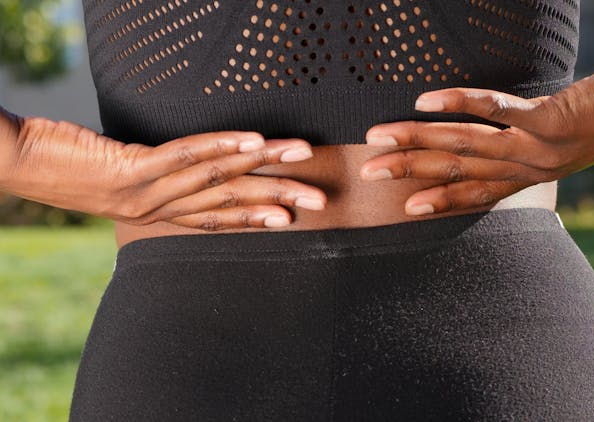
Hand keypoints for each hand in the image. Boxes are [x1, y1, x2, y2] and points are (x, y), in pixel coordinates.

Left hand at [0, 112, 326, 228]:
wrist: (17, 163)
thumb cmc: (65, 164)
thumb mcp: (117, 176)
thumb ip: (155, 177)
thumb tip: (187, 166)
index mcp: (155, 213)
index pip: (216, 217)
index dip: (257, 217)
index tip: (291, 217)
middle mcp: (156, 209)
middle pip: (228, 203)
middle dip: (276, 200)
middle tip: (317, 200)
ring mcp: (145, 191)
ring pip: (216, 179)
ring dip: (263, 166)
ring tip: (299, 155)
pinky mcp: (131, 166)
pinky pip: (185, 157)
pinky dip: (223, 148)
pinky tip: (253, 141)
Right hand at [359, 62, 593, 215]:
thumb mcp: (559, 144)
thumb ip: (524, 146)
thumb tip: (493, 136)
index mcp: (527, 177)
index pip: (472, 194)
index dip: (436, 201)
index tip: (403, 207)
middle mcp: (526, 169)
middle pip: (456, 172)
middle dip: (409, 171)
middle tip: (368, 171)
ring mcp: (534, 146)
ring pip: (465, 146)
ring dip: (417, 141)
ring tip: (380, 136)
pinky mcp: (546, 119)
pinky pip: (494, 110)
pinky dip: (458, 103)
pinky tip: (426, 100)